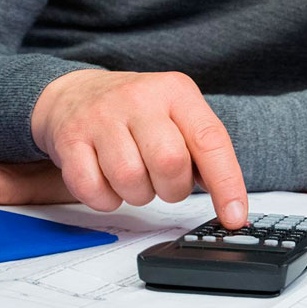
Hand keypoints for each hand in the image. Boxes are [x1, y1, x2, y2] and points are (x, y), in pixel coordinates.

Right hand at [30, 70, 247, 227]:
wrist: (76, 93)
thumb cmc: (136, 111)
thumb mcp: (176, 113)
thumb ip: (200, 149)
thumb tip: (227, 197)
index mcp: (177, 92)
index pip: (210, 140)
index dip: (227, 183)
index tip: (235, 216)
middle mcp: (141, 99)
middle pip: (170, 163)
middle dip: (173, 189)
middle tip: (165, 184)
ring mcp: (102, 117)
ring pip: (130, 179)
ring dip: (138, 195)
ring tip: (136, 178)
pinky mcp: (70, 140)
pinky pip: (92, 190)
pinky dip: (105, 199)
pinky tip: (108, 182)